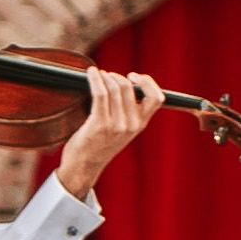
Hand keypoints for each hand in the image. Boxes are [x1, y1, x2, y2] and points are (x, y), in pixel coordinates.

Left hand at [52, 70, 161, 198]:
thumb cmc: (99, 145)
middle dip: (117, 77)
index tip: (133, 76)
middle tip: (107, 76)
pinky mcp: (99, 124)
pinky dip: (95, 79)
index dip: (147, 82)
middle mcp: (131, 125)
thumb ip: (129, 113)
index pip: (156, 98)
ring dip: (104, 76)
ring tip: (98, 75)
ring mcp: (116, 125)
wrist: (84, 166)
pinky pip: (100, 94)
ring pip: (114, 88)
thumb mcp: (122, 131)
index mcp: (140, 125)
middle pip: (129, 88)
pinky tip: (91, 73)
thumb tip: (126, 85)